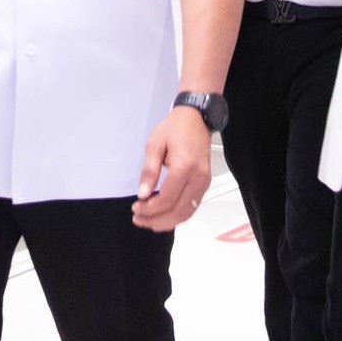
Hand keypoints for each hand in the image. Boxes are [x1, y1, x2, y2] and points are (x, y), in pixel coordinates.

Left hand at [132, 107, 212, 232]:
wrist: (197, 118)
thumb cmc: (175, 127)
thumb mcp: (154, 144)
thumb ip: (149, 171)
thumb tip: (142, 194)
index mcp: (184, 167)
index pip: (167, 199)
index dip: (150, 209)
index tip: (136, 208)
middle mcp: (198, 178)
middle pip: (178, 212)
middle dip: (157, 220)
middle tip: (139, 219)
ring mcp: (204, 182)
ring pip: (187, 213)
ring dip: (167, 222)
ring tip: (149, 221)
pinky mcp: (205, 183)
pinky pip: (192, 207)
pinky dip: (177, 215)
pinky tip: (163, 215)